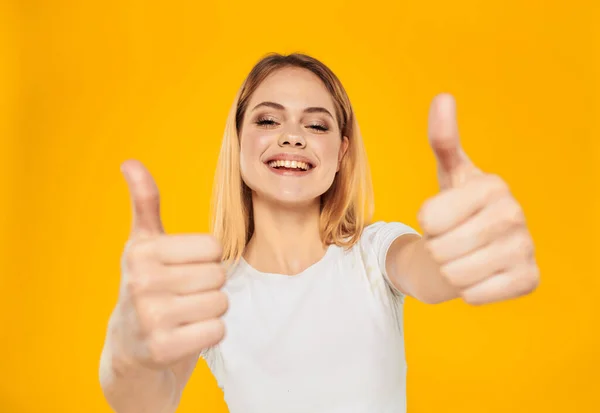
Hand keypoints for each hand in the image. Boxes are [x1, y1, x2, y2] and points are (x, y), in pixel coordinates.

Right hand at [112, 160, 227, 369]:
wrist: (129, 350)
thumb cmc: (147, 288)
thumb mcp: (143, 245)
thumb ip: (145, 203)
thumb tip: (130, 161)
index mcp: (141, 251)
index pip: (214, 247)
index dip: (206, 261)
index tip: (183, 271)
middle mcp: (141, 281)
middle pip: (219, 275)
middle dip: (209, 287)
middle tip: (184, 297)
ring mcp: (150, 317)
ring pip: (221, 302)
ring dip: (211, 311)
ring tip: (184, 315)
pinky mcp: (163, 349)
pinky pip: (218, 330)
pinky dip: (210, 334)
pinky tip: (186, 334)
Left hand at [417, 94, 538, 304]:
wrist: (477, 247)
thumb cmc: (459, 208)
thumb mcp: (448, 174)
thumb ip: (443, 138)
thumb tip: (443, 97)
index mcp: (493, 185)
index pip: (428, 218)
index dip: (426, 223)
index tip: (443, 217)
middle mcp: (515, 214)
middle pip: (441, 249)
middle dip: (436, 249)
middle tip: (452, 240)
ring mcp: (527, 248)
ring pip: (456, 275)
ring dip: (450, 271)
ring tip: (463, 256)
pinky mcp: (530, 280)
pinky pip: (475, 295)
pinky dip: (468, 290)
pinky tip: (480, 274)